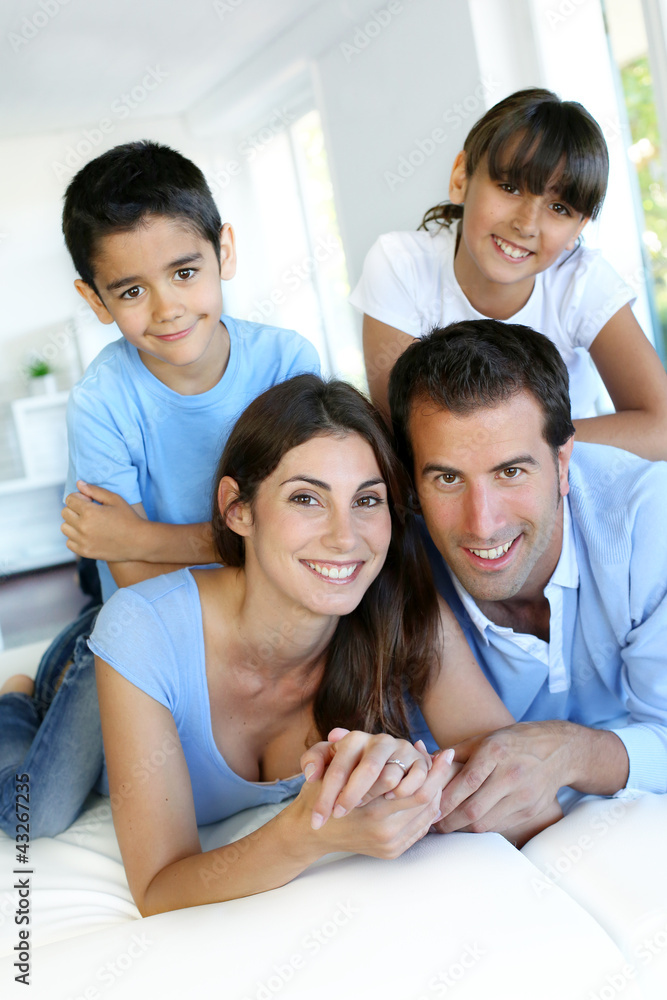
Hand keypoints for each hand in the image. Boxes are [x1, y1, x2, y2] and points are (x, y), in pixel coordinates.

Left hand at [61, 481, 143, 560]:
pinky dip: (75, 538)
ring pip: (65, 527)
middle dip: (75, 509)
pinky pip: (69, 542)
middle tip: (90, 512)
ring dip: (73, 523)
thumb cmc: (128, 518)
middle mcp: (83, 527)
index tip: (90, 501)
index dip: (79, 498)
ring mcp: (83, 541)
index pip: (69, 499)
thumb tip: (79, 484)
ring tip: (88, 524)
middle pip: (65, 512)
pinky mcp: (84, 552)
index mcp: (89, 511)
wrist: (139, 541)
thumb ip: (95, 490)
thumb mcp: (115, 499)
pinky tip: (88, 535)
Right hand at [300, 728, 452, 829]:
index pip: (419, 790)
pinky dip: (427, 810)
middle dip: (440, 778)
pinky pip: (420, 828)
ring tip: (439, 773)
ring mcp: (390, 844)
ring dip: (436, 793)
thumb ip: (357, 746)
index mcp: (372, 809)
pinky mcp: (392, 852)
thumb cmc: (321, 791)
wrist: (310, 831)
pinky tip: (429, 793)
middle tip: (449, 758)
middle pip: (428, 802)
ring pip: (427, 815)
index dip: (435, 770)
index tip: (446, 751)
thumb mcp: (332, 764)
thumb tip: (391, 738)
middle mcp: (384, 831)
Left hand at [433, 721, 568, 836]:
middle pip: (474, 808)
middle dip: (449, 821)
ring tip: (447, 825)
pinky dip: (482, 826)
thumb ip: (457, 752)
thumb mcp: (486, 738)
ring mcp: (524, 794)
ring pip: (485, 822)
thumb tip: (428, 762)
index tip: (430, 809)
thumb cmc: (515, 741)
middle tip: (433, 824)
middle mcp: (512, 774)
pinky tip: (470, 823)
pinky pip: (499, 825)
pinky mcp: (532, 810)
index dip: (446, 800)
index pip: (467, 782)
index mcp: (496, 751)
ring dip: (463, 827)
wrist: (559, 751)